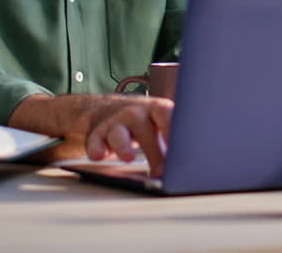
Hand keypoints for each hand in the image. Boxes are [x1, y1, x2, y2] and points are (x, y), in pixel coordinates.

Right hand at [8, 94, 173, 177]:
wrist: (106, 110)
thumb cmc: (142, 123)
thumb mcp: (160, 125)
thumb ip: (171, 144)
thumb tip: (186, 170)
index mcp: (156, 110)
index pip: (168, 116)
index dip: (174, 133)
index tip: (183, 152)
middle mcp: (135, 113)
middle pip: (144, 129)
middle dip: (154, 151)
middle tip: (162, 171)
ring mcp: (115, 122)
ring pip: (118, 133)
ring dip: (123, 146)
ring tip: (128, 158)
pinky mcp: (97, 134)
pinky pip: (95, 141)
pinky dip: (96, 148)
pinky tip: (99, 155)